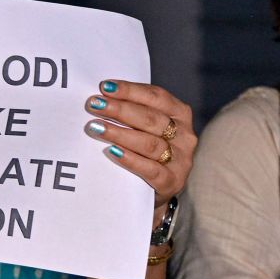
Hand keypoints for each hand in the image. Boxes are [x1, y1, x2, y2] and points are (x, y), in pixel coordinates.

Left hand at [83, 80, 195, 224]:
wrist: (154, 191)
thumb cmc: (147, 151)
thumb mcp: (147, 127)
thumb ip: (134, 111)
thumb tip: (103, 96)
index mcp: (181, 114)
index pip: (156, 97)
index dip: (130, 91)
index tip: (105, 87)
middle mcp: (185, 136)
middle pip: (151, 119)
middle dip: (120, 110)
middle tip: (94, 105)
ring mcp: (181, 160)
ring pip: (150, 143)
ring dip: (120, 133)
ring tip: (96, 127)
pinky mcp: (172, 182)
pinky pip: (151, 170)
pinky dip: (130, 159)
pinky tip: (112, 152)